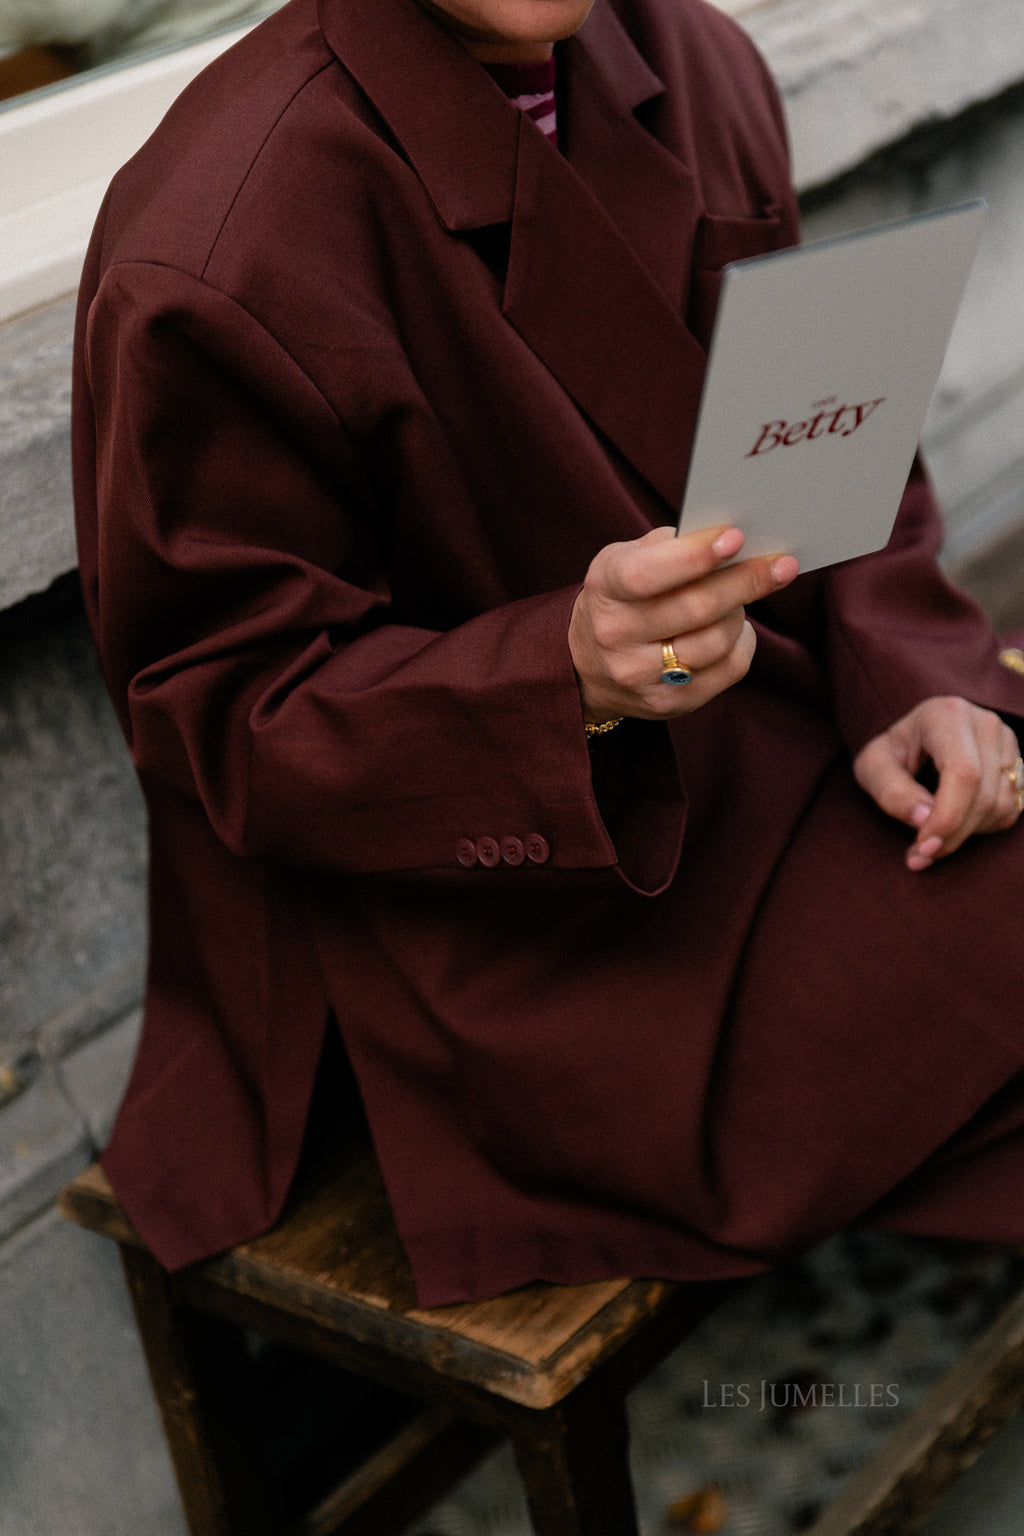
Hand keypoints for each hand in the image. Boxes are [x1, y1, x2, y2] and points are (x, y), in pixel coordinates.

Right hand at [568, 524, 799, 722]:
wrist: (588, 665)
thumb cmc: (623, 598)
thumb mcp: (626, 560)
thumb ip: (669, 546)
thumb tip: (730, 540)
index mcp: (605, 589)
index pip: (646, 575)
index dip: (693, 557)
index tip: (735, 538)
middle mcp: (615, 636)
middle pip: (693, 609)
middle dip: (744, 582)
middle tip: (781, 565)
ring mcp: (639, 676)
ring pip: (715, 643)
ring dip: (740, 613)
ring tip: (743, 596)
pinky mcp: (667, 704)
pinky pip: (727, 671)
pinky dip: (742, 643)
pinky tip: (735, 629)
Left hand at [853, 696, 1022, 871]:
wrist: (910, 736)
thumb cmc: (889, 751)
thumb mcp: (872, 767)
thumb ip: (891, 791)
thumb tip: (923, 820)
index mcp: (946, 716)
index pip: (964, 773)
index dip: (948, 817)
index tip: (924, 847)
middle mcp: (984, 724)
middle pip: (984, 795)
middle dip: (953, 834)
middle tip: (920, 855)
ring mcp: (1006, 742)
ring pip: (1000, 806)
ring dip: (966, 834)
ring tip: (931, 838)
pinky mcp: (1016, 762)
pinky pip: (1009, 809)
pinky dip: (981, 827)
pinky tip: (953, 823)